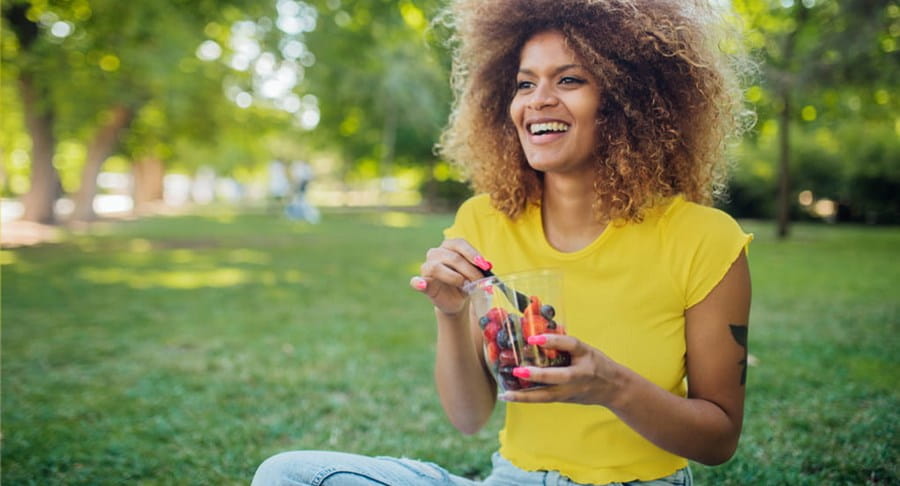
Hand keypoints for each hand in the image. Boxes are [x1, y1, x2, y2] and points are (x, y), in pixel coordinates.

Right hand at [409, 238, 491, 315]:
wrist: (456, 300)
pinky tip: (422, 285)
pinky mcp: (422, 283)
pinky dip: (418, 283)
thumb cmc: (465, 282)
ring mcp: (427, 267)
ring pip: (437, 267)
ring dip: (454, 278)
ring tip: (464, 285)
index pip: (459, 244)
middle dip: (469, 270)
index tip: (484, 265)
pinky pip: (416, 282)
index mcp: (449, 246)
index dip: (472, 253)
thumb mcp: (474, 274)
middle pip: (453, 257)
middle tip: (480, 282)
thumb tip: (487, 266)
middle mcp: (436, 253)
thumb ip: (478, 269)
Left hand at [500, 334, 623, 405]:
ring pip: (548, 395)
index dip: (553, 340)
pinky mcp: (565, 399)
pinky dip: (526, 398)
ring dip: (525, 395)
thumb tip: (537, 328)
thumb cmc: (596, 363)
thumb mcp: (585, 349)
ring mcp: (572, 390)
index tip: (534, 337)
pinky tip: (508, 396)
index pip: (571, 345)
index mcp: (586, 355)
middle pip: (559, 376)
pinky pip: (544, 399)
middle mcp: (580, 374)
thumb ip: (564, 343)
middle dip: (538, 375)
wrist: (614, 389)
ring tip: (506, 393)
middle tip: (517, 371)